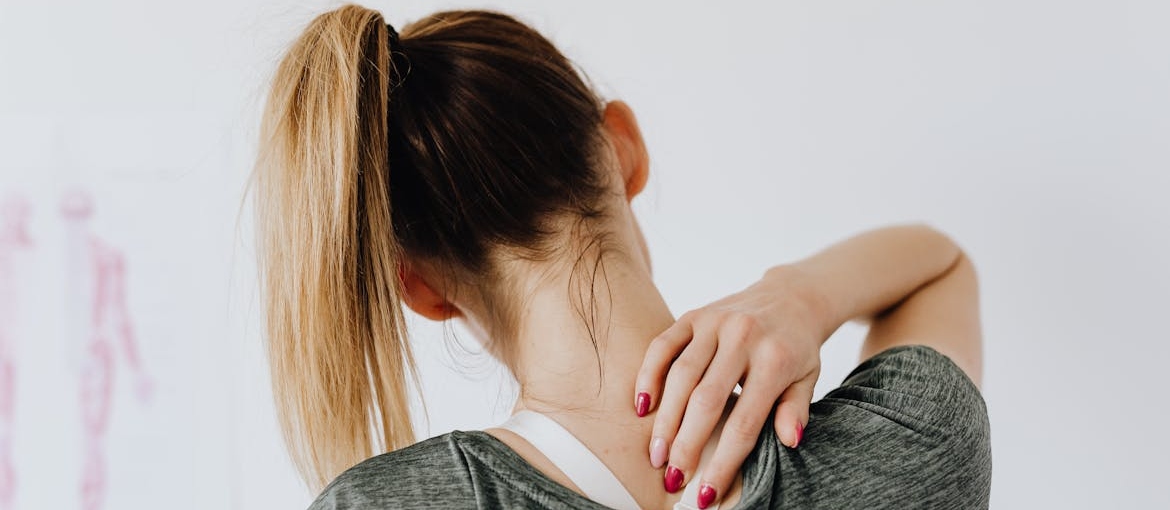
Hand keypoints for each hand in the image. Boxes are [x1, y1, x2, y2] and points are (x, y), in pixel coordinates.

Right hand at [634, 266, 830, 505]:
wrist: (791, 297)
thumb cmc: (797, 348)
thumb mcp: (808, 379)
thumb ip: (796, 410)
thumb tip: (789, 442)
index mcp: (774, 360)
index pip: (744, 422)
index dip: (723, 462)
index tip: (705, 494)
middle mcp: (742, 337)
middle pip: (706, 401)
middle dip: (686, 445)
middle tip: (672, 478)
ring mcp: (715, 323)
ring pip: (680, 376)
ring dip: (664, 419)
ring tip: (656, 453)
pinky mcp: (694, 314)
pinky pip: (663, 346)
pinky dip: (648, 376)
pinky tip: (642, 406)